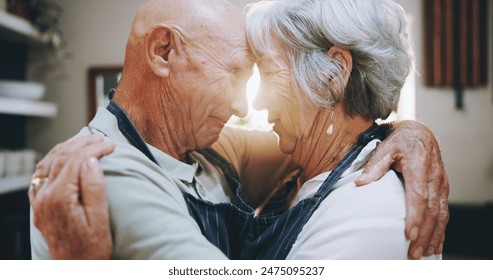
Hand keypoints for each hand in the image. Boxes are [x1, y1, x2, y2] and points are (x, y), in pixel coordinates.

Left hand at [28, 136, 114, 258]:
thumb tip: (92, 160)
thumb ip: (94, 188)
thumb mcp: (99, 219)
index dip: (94, 148)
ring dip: (67, 148)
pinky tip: (63, 157)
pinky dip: (53, 160)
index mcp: (59, 198)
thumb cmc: (92, 248)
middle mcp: (44, 196)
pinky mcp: (40, 205)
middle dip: (83, 144)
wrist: (75, 268)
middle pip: (61, 158)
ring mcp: (39, 201)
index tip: (111, 144)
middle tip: (102, 139)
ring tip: (86, 141)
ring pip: (49, 163)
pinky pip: (41, 175)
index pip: (76, 161)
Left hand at [355, 120, 448, 259]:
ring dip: (434, 236)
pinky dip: (440, 230)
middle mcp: (434, 177)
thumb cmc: (400, 141)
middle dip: (424, 234)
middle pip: (431, 210)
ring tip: (424, 254)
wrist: (420, 132)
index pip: (418, 195)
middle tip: (414, 253)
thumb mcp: (385, 148)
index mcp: (419, 166)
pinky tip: (435, 245)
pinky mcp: (442, 189)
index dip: (415, 216)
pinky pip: (444, 212)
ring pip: (441, 214)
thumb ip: (374, 166)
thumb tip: (359, 184)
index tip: (409, 234)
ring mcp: (441, 184)